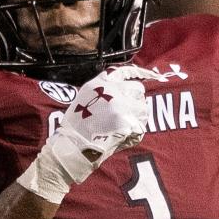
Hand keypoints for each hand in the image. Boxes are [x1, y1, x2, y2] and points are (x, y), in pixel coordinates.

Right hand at [17, 66, 148, 202]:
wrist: (74, 145)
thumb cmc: (76, 126)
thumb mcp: (84, 98)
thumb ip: (101, 89)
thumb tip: (117, 87)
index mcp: (100, 83)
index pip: (124, 72)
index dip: (136, 73)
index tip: (144, 77)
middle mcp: (112, 90)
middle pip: (137, 89)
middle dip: (136, 99)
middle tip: (130, 111)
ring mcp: (121, 105)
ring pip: (143, 107)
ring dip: (138, 116)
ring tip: (127, 125)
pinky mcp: (127, 122)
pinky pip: (141, 125)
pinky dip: (136, 131)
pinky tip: (125, 135)